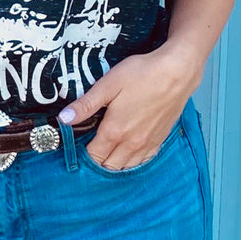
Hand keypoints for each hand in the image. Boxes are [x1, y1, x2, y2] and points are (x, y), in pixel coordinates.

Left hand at [58, 46, 197, 169]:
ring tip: (106, 151)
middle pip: (109, 166)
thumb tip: (63, 119)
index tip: (77, 145)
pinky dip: (132, 162)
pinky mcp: (160, 140)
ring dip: (114, 164)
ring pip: (126, 167)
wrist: (177, 72)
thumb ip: (86, 104)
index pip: (93, 156)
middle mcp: (131, 143)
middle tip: (90, 146)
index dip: (82, 154)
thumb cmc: (142, 74)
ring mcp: (147, 144)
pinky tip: (127, 151)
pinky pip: (143, 162)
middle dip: (97, 161)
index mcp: (115, 131)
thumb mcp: (108, 84)